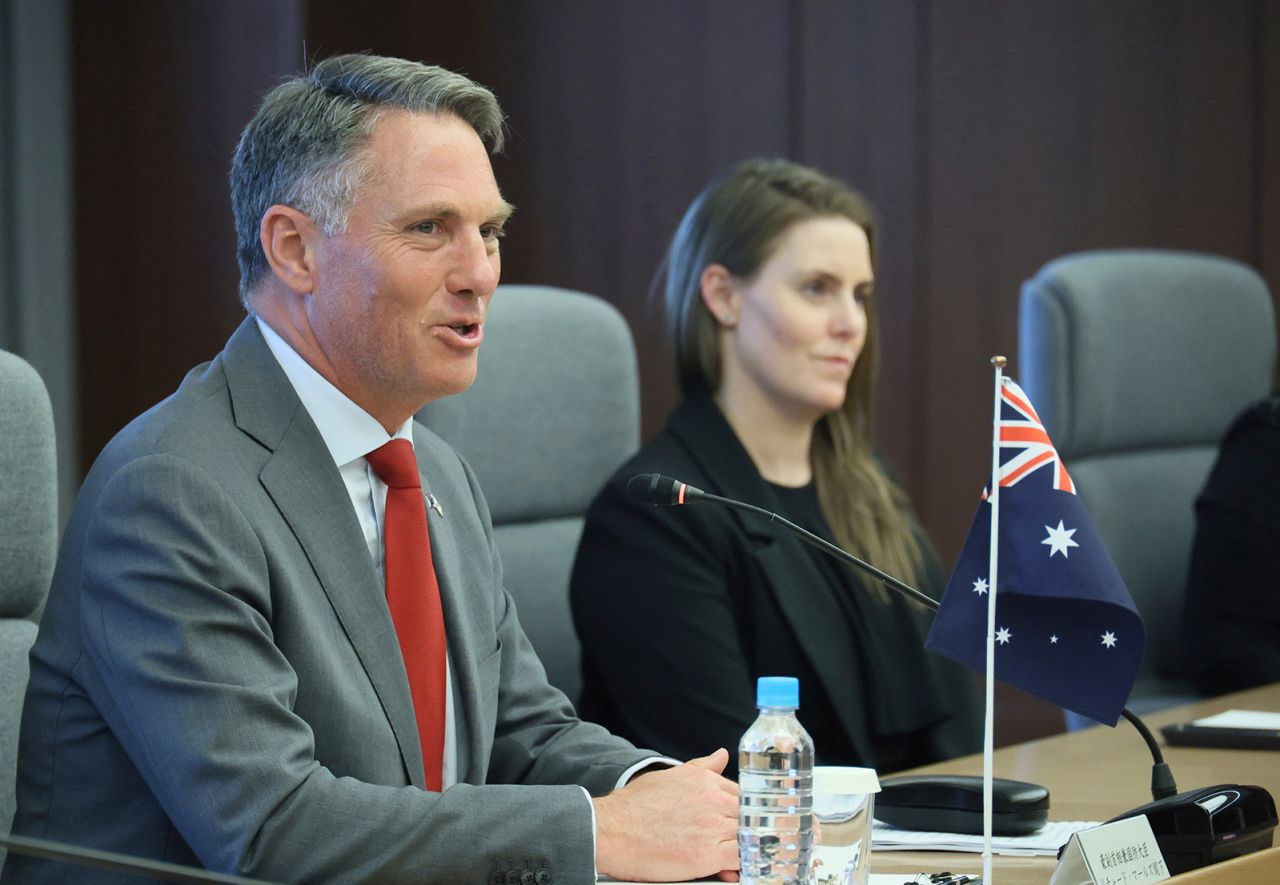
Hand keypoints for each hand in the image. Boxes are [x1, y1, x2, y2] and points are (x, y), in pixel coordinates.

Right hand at [594, 747, 739, 881]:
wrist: (612, 831)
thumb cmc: (633, 806)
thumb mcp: (669, 776)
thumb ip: (701, 767)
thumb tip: (721, 755)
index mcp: (705, 780)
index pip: (740, 794)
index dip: (739, 812)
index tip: (734, 823)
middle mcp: (713, 800)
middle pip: (747, 815)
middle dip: (744, 830)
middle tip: (734, 842)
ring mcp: (713, 826)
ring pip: (748, 837)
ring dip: (745, 847)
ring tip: (734, 857)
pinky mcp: (708, 854)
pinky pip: (741, 859)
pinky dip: (743, 864)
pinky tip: (734, 869)